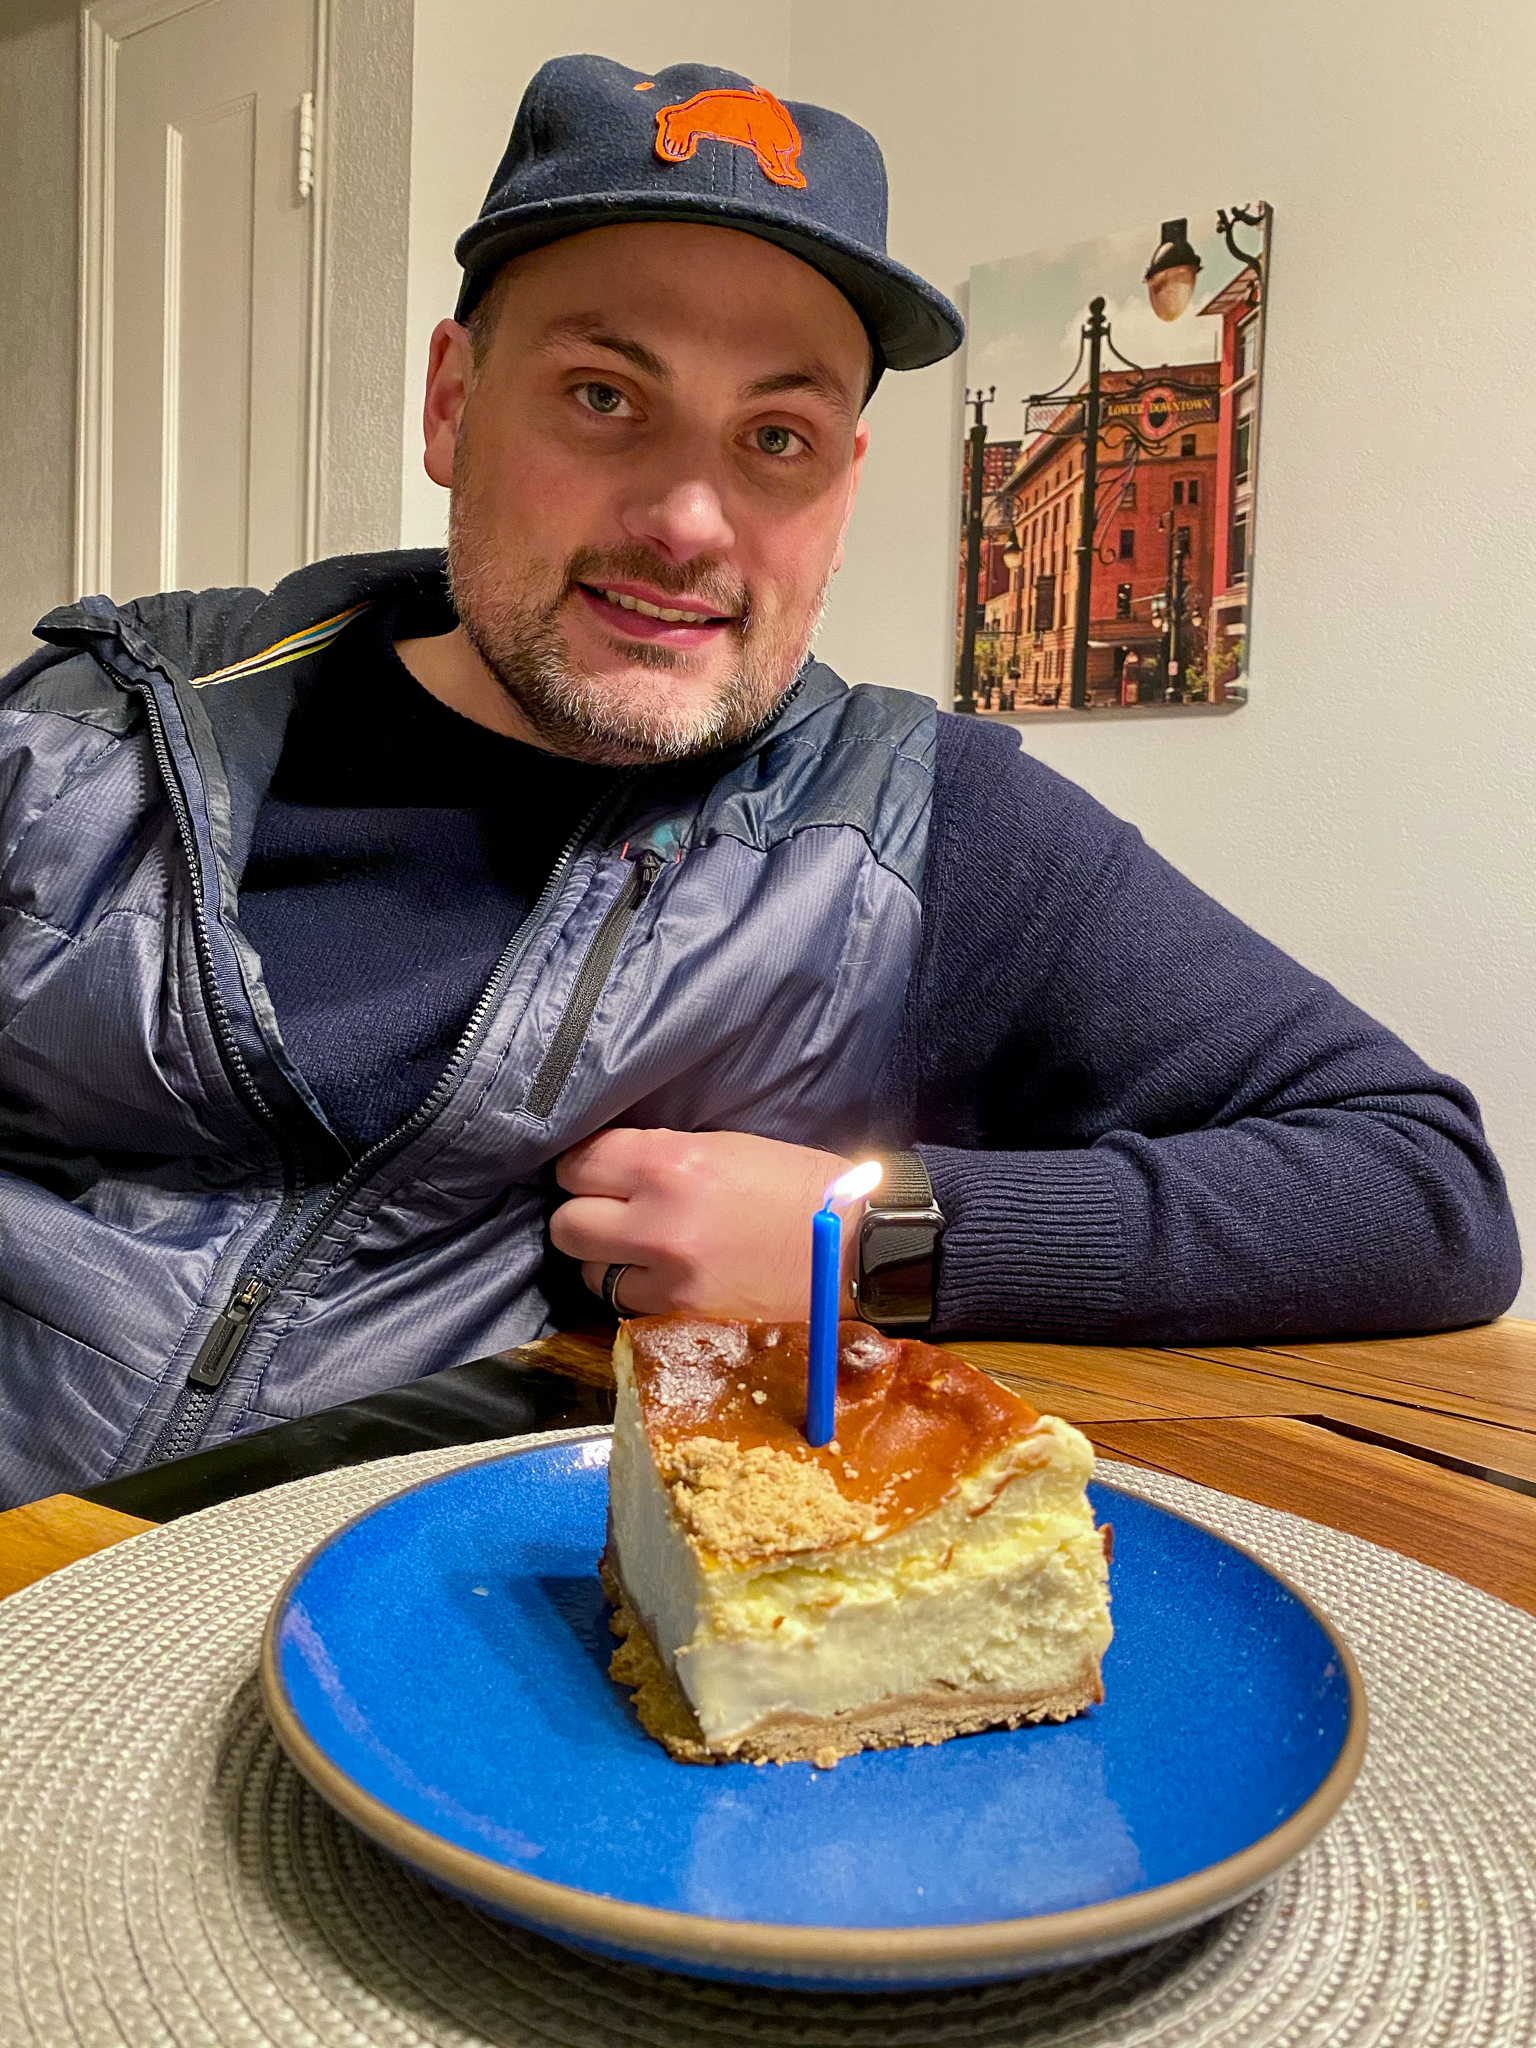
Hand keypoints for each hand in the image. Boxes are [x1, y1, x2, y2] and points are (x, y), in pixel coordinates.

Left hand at [552, 1128, 859, 1320]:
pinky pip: (627, 1306)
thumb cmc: (802, 1187)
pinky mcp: (684, 1319)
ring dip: (608, 1260)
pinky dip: (638, 1292)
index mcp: (673, 1165)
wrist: (859, 1249)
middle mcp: (659, 1223)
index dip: (584, 1167)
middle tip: (612, 1211)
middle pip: (569, 1224)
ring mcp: (669, 1279)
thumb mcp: (728, 1147)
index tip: (596, 1172)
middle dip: (584, 1215)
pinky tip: (665, 1278)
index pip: (581, 1164)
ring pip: (591, 1272)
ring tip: (642, 1249)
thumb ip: (663, 1156)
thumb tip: (614, 1166)